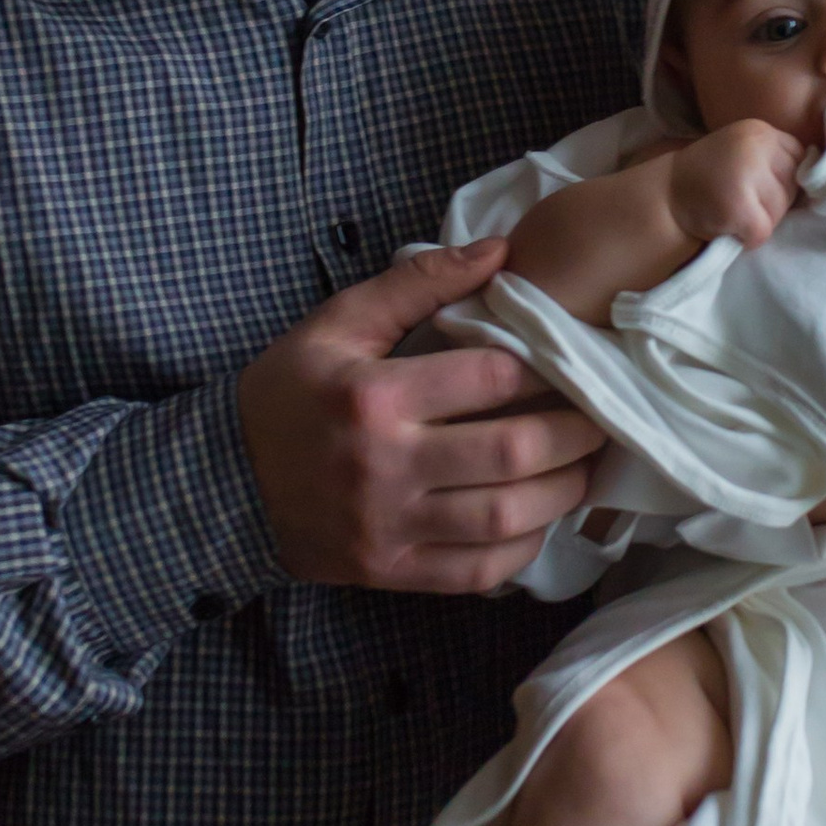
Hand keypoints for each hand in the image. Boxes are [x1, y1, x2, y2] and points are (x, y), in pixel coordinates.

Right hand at [238, 238, 604, 596]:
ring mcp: (388, 527)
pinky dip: (522, 549)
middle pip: (510, 454)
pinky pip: (476, 571)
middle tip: (603, 418)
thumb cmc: (288, 393)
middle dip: (574, 435)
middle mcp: (385, 465)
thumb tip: (500, 252)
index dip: (546, 369)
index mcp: (374, 397)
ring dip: (562, 494)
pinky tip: (540, 519)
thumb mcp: (338, 322)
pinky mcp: (389, 572)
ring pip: (503, 519)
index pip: (489, 380)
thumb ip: (419, 282)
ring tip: (586, 467)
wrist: (222, 483)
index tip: (575, 360)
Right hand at [668, 119, 807, 252]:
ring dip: (760, 221)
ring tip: (732, 212)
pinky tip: (728, 226)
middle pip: (794, 186)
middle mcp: (755, 147)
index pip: (801, 157)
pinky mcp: (739, 207)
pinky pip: (763, 232)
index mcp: (758, 131)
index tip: (760, 185)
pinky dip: (748, 239)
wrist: (663, 197)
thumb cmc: (708, 178)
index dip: (785, 177)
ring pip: (781, 211)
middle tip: (741, 200)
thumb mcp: (742, 152)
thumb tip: (819, 182)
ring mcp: (746, 176)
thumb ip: (773, 158)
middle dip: (774, 202)